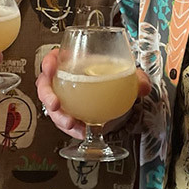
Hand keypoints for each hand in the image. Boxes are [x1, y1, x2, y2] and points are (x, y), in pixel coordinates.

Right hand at [35, 48, 150, 138]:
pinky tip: (81, 131)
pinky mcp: (67, 114)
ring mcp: (63, 98)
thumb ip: (136, 78)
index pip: (53, 57)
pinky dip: (71, 128)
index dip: (48, 61)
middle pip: (46, 84)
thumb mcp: (124, 74)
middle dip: (47, 95)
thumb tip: (143, 86)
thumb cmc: (110, 78)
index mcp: (72, 62)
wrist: (112, 96)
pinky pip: (63, 121)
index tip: (50, 67)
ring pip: (51, 106)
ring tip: (70, 123)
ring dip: (58, 116)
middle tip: (55, 104)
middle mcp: (63, 79)